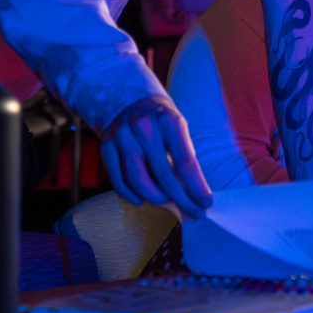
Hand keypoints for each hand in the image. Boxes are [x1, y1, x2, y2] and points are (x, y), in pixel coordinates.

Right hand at [101, 95, 214, 219]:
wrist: (131, 99)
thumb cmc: (162, 120)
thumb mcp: (178, 129)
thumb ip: (184, 157)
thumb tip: (194, 194)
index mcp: (169, 121)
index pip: (185, 163)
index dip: (196, 188)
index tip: (206, 204)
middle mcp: (144, 127)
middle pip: (163, 175)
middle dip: (181, 200)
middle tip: (193, 212)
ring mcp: (123, 136)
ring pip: (138, 180)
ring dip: (156, 199)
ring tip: (168, 205)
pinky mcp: (106, 145)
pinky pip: (118, 179)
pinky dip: (131, 195)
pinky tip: (143, 201)